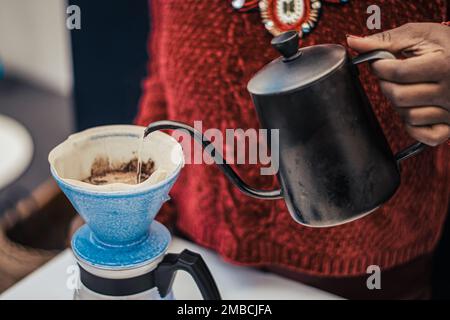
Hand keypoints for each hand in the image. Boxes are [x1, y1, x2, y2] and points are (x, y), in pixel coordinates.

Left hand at [347, 23, 449, 145]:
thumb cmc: (447, 46)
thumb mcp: (420, 35)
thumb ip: (386, 40)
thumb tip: (352, 42)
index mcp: (445, 64)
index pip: (398, 73)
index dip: (380, 67)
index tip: (381, 63)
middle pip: (399, 96)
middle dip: (387, 85)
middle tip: (393, 76)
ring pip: (408, 116)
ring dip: (400, 104)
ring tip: (408, 89)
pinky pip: (424, 135)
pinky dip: (413, 125)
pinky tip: (416, 108)